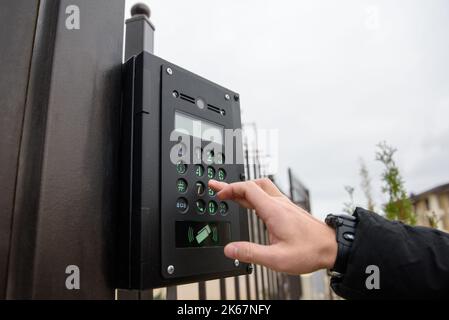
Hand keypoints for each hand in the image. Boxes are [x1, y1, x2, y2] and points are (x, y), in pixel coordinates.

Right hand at [208, 178, 336, 274]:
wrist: (332, 247)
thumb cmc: (310, 251)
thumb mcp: (276, 258)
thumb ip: (251, 253)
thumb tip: (230, 249)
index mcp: (273, 210)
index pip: (248, 189)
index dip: (230, 188)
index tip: (218, 194)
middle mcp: (279, 204)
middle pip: (253, 184)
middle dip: (233, 185)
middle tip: (218, 188)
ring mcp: (285, 205)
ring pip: (261, 188)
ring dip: (244, 188)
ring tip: (230, 194)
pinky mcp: (289, 210)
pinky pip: (268, 195)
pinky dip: (254, 195)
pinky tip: (251, 204)